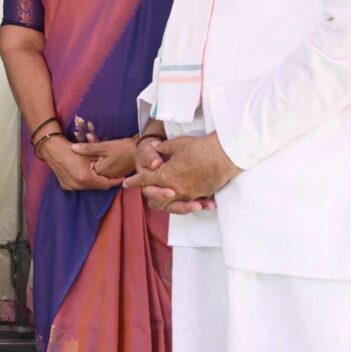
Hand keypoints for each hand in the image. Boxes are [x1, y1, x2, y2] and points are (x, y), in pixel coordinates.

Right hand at [37, 135, 117, 190]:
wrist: (52, 148)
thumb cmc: (72, 149)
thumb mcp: (91, 154)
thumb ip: (102, 163)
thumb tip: (115, 168)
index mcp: (86, 178)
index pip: (105, 183)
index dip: (115, 181)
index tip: (122, 177)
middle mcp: (78, 185)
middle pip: (97, 186)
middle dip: (105, 181)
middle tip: (112, 175)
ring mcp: (71, 186)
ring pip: (88, 187)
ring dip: (94, 181)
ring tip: (99, 173)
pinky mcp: (65, 186)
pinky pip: (79, 185)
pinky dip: (84, 181)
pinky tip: (86, 174)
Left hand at [70, 133, 136, 179]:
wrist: (141, 151)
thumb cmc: (123, 148)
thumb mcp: (104, 146)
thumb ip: (88, 148)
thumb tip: (73, 148)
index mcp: (100, 171)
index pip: (85, 169)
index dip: (80, 159)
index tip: (76, 151)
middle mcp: (105, 177)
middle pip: (91, 169)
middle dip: (86, 159)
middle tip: (82, 150)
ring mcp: (112, 177)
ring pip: (98, 169)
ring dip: (93, 160)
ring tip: (89, 151)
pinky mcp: (117, 174)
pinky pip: (105, 170)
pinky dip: (100, 162)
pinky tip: (100, 155)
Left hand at [123, 134, 237, 212]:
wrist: (224, 155)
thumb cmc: (198, 148)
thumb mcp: (176, 145)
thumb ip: (163, 148)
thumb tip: (156, 147)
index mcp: (165, 176)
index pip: (145, 181)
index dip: (134, 181)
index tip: (126, 183)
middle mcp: (175, 189)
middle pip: (157, 200)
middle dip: (151, 195)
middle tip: (149, 189)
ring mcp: (189, 194)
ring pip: (173, 206)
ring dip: (168, 203)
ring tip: (167, 196)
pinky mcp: (201, 195)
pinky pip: (191, 204)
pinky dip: (188, 204)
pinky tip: (190, 202)